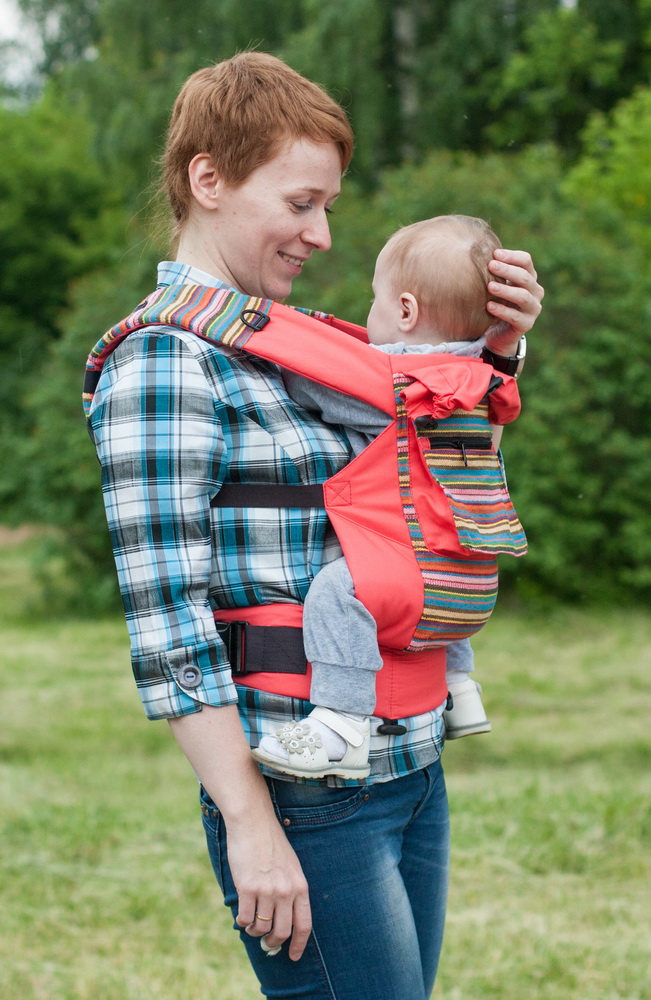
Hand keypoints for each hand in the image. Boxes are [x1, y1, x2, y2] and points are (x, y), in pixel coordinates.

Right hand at [228, 816, 311, 961]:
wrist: (253, 823)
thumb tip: (283, 921)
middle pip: (281, 932)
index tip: (292, 956)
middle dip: (272, 942)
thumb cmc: (271, 844)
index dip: (299, 945)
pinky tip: (241, 915)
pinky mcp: (247, 888)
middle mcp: (285, 891)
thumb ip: (290, 892)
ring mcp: (266, 891)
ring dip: (254, 931)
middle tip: (265, 943)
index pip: (304, 925)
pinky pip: (244, 919)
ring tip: (251, 924)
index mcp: (300, 886)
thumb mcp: (290, 867)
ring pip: (261, 928)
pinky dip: (242, 922)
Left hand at [485, 248, 543, 355]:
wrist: (500, 333)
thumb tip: (478, 252)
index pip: (526, 261)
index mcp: (529, 278)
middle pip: (525, 277)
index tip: (494, 254)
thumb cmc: (497, 303)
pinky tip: (489, 306)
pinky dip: (502, 310)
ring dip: (506, 290)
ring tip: (489, 287)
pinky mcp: (527, 324)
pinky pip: (515, 317)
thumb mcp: (497, 285)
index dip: (512, 256)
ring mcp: (533, 309)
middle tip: (490, 266)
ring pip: (523, 296)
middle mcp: (535, 292)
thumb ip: (494, 272)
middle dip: (507, 270)